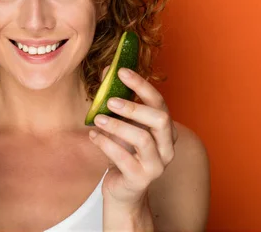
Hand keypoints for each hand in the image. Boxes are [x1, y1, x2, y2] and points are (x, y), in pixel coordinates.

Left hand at [89, 66, 178, 206]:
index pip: (159, 102)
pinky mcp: (140, 179)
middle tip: (110, 100)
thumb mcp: (121, 125)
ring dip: (117, 125)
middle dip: (134, 107)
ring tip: (97, 119)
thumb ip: (116, 100)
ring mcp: (156, 165)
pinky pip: (124, 158)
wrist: (122, 189)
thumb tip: (106, 71)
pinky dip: (106, 144)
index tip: (121, 72)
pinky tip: (93, 136)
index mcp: (165, 130)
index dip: (141, 85)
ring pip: (143, 139)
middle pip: (160, 119)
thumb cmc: (124, 152)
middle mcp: (167, 147)